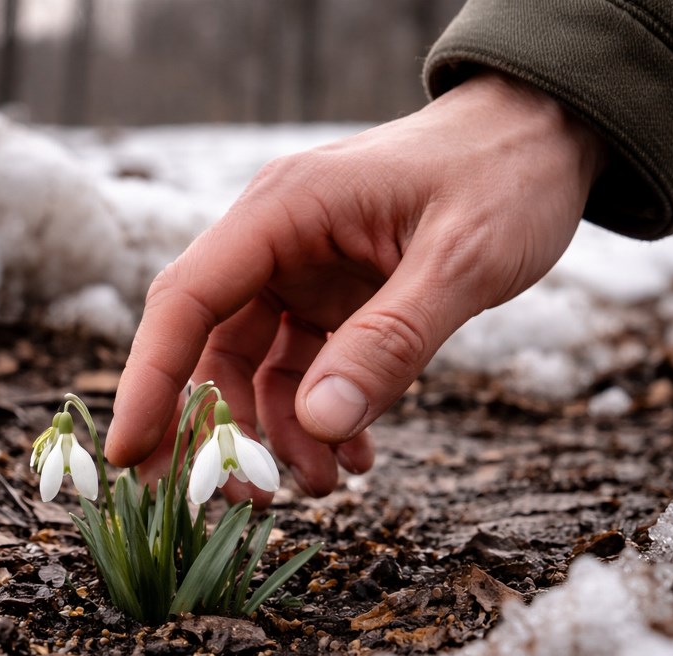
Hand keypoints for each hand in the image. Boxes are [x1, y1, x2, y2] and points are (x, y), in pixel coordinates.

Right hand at [105, 72, 605, 501]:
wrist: (544, 137)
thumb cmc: (506, 177)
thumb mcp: (462, 260)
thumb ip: (391, 342)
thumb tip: (315, 427)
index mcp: (286, 209)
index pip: (187, 300)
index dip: (148, 381)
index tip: (128, 457)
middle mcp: (279, 238)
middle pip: (210, 344)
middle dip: (217, 429)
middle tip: (236, 500)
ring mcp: (305, 269)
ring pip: (258, 367)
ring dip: (279, 433)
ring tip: (327, 485)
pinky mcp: (335, 295)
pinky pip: (307, 368)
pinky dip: (321, 417)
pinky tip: (357, 456)